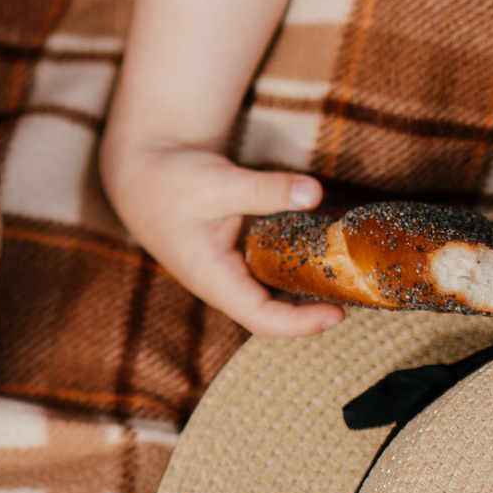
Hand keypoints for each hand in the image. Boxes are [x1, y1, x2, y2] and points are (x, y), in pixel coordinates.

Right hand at [103, 142, 343, 337]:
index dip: (303, 324)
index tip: (339, 313)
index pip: (262, 319)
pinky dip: (292, 270)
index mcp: (211, 276)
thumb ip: (265, 189)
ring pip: (270, 295)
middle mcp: (219, 281)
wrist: (138, 168)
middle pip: (272, 314)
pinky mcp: (230, 256)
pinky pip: (266, 275)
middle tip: (355, 295)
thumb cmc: (168, 179)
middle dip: (312, 311)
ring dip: (304, 293)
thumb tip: (313, 191)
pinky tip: (317, 255)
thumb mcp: (218, 182)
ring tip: (344, 279)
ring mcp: (224, 271)